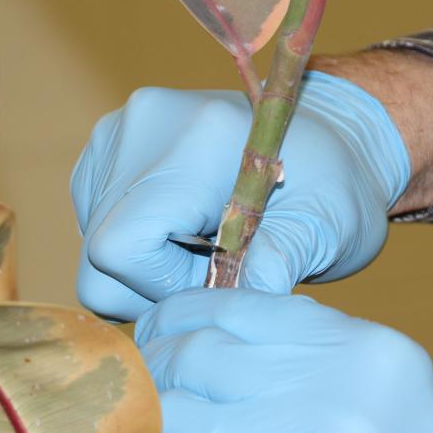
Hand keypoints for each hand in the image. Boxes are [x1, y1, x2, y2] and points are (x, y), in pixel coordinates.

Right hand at [71, 71, 409, 319]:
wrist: (334, 135)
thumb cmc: (338, 184)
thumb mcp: (327, 228)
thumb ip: (277, 263)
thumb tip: (225, 306)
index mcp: (196, 141)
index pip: (119, 246)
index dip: (161, 286)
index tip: (220, 281)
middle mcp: (144, 125)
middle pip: (99, 250)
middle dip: (157, 282)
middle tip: (221, 269)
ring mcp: (121, 131)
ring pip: (94, 239)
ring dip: (149, 264)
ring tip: (211, 244)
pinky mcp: (112, 145)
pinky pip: (97, 219)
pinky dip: (141, 241)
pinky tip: (190, 228)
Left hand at [136, 288, 432, 432]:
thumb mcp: (395, 387)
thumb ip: (316, 352)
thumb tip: (228, 334)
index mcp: (362, 350)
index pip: (236, 306)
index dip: (184, 315)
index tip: (164, 330)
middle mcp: (323, 394)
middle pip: (193, 356)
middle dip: (159, 368)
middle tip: (156, 386)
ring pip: (173, 420)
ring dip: (168, 432)